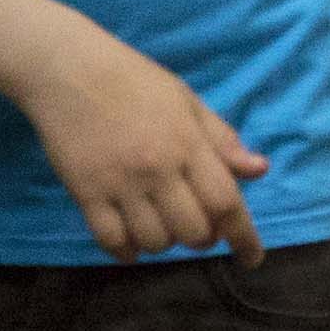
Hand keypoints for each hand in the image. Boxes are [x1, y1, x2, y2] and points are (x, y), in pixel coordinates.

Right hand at [12, 28, 268, 261]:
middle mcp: (158, 170)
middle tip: (201, 227)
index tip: (252, 259)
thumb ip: (222, 140)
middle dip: (204, 239)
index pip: (226, 202)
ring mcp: (119, 184)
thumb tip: (259, 170)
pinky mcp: (85, 194)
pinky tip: (133, 243)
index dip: (244, 236)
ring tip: (166, 227)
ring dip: (167, 243)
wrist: (70, 72)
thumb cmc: (136, 81)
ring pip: (154, 241)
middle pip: (193, 230)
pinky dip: (127, 250)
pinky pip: (111, 240)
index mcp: (188, 144)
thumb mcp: (189, 102)